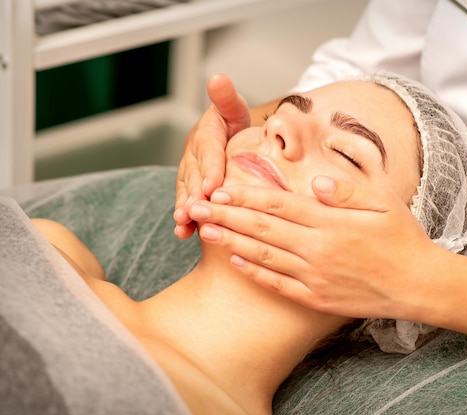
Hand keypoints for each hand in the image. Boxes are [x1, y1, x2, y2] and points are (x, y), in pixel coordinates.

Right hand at [174, 73, 249, 238]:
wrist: (225, 138)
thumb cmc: (233, 123)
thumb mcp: (233, 108)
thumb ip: (226, 97)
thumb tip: (218, 77)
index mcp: (206, 135)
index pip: (208, 151)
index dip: (209, 168)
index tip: (210, 185)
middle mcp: (193, 156)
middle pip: (192, 176)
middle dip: (192, 195)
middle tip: (194, 211)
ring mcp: (189, 175)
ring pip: (186, 192)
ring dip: (185, 208)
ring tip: (185, 223)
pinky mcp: (190, 191)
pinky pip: (186, 204)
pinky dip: (184, 221)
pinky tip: (183, 234)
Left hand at [188, 176, 440, 319]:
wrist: (418, 285)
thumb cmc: (403, 238)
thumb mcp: (383, 202)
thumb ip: (346, 190)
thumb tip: (313, 181)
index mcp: (330, 222)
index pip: (278, 204)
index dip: (245, 197)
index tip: (219, 189)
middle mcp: (317, 248)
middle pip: (261, 229)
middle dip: (225, 216)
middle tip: (195, 207)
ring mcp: (314, 276)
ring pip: (263, 256)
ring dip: (230, 242)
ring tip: (204, 231)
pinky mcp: (316, 298)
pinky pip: (278, 285)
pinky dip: (254, 273)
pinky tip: (234, 262)